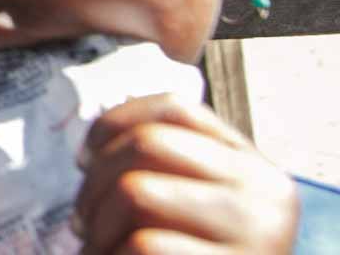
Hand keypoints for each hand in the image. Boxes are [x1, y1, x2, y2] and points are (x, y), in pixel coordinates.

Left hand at [75, 94, 297, 253]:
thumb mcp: (189, 210)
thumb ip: (162, 170)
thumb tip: (91, 144)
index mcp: (254, 167)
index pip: (174, 108)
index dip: (113, 124)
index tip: (83, 158)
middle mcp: (266, 195)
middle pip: (145, 146)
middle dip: (94, 183)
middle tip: (82, 221)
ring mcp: (256, 236)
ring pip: (137, 192)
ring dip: (98, 227)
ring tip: (98, 249)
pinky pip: (142, 246)